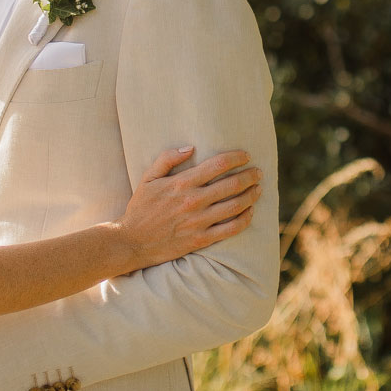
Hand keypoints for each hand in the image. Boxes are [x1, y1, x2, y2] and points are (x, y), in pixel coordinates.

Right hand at [118, 147, 260, 268]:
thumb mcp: (148, 179)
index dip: (236, 158)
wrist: (131, 242)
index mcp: (181, 184)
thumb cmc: (140, 209)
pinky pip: (231, 229)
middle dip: (250, 175)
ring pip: (235, 206)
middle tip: (258, 171)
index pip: (218, 165)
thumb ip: (167, 159)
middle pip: (232, 184)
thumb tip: (190, 148)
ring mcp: (199, 222)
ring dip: (251, 195)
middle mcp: (193, 202)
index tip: (246, 155)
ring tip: (258, 188)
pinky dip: (245, 219)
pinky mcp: (201, 239)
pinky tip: (250, 212)